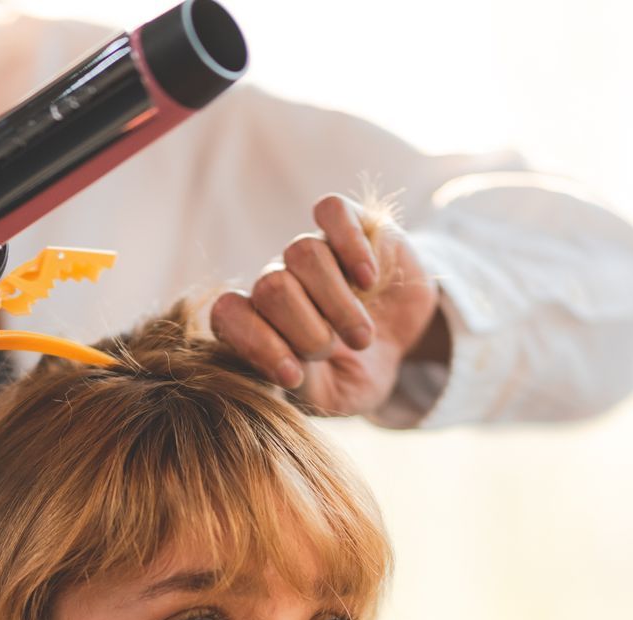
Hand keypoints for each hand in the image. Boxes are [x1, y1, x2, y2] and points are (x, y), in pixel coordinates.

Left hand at [210, 194, 446, 417]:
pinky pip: (331, 211)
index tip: (293, 376)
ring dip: (337, 302)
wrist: (404, 346)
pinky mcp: (348, 222)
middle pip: (270, 286)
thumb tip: (287, 368)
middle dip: (306, 329)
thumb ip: (302, 384)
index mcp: (258, 322)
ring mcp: (311, 250)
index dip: (256, 344)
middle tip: (334, 352)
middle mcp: (277, 281)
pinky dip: (350, 245)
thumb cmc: (356, 374)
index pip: (228, 315)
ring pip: (303, 253)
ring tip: (361, 337)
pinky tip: (368, 281)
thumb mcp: (332, 397)